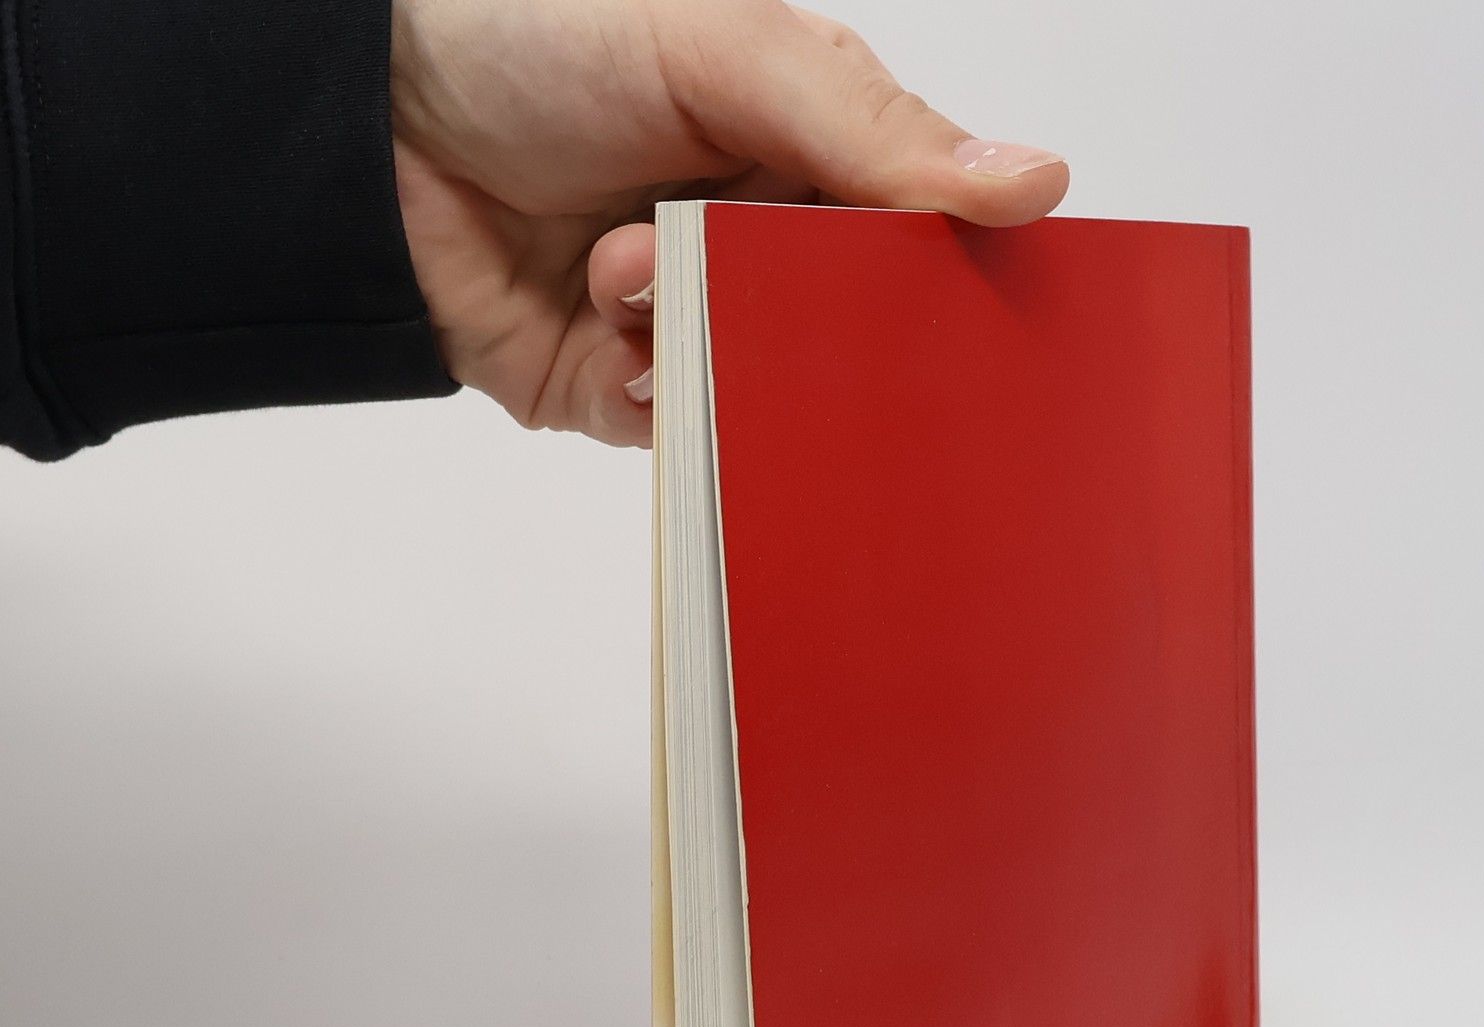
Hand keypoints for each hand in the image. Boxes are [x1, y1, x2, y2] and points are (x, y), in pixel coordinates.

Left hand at [390, 0, 1068, 447]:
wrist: (364, 131)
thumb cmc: (533, 46)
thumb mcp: (718, 50)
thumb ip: (867, 125)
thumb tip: (1034, 182)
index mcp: (811, 152)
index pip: (921, 234)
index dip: (939, 270)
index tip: (944, 293)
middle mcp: (768, 247)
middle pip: (857, 330)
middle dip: (810, 314)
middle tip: (758, 275)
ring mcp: (703, 328)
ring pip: (777, 392)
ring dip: (708, 340)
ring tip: (626, 268)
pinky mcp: (635, 399)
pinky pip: (695, 437)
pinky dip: (659, 395)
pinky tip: (605, 329)